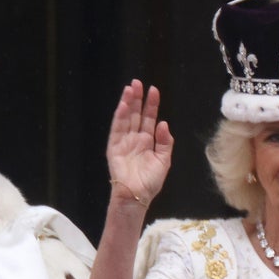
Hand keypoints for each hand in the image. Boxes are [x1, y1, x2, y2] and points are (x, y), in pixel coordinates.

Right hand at [106, 79, 173, 206]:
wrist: (137, 196)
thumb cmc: (150, 182)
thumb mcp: (164, 161)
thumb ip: (165, 142)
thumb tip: (164, 124)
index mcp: (147, 141)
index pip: (148, 118)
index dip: (151, 105)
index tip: (153, 90)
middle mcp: (135, 139)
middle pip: (136, 115)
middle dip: (137, 99)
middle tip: (138, 82)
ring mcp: (123, 142)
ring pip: (126, 119)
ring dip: (127, 104)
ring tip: (130, 89)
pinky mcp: (114, 148)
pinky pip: (117, 130)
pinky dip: (120, 117)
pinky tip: (123, 106)